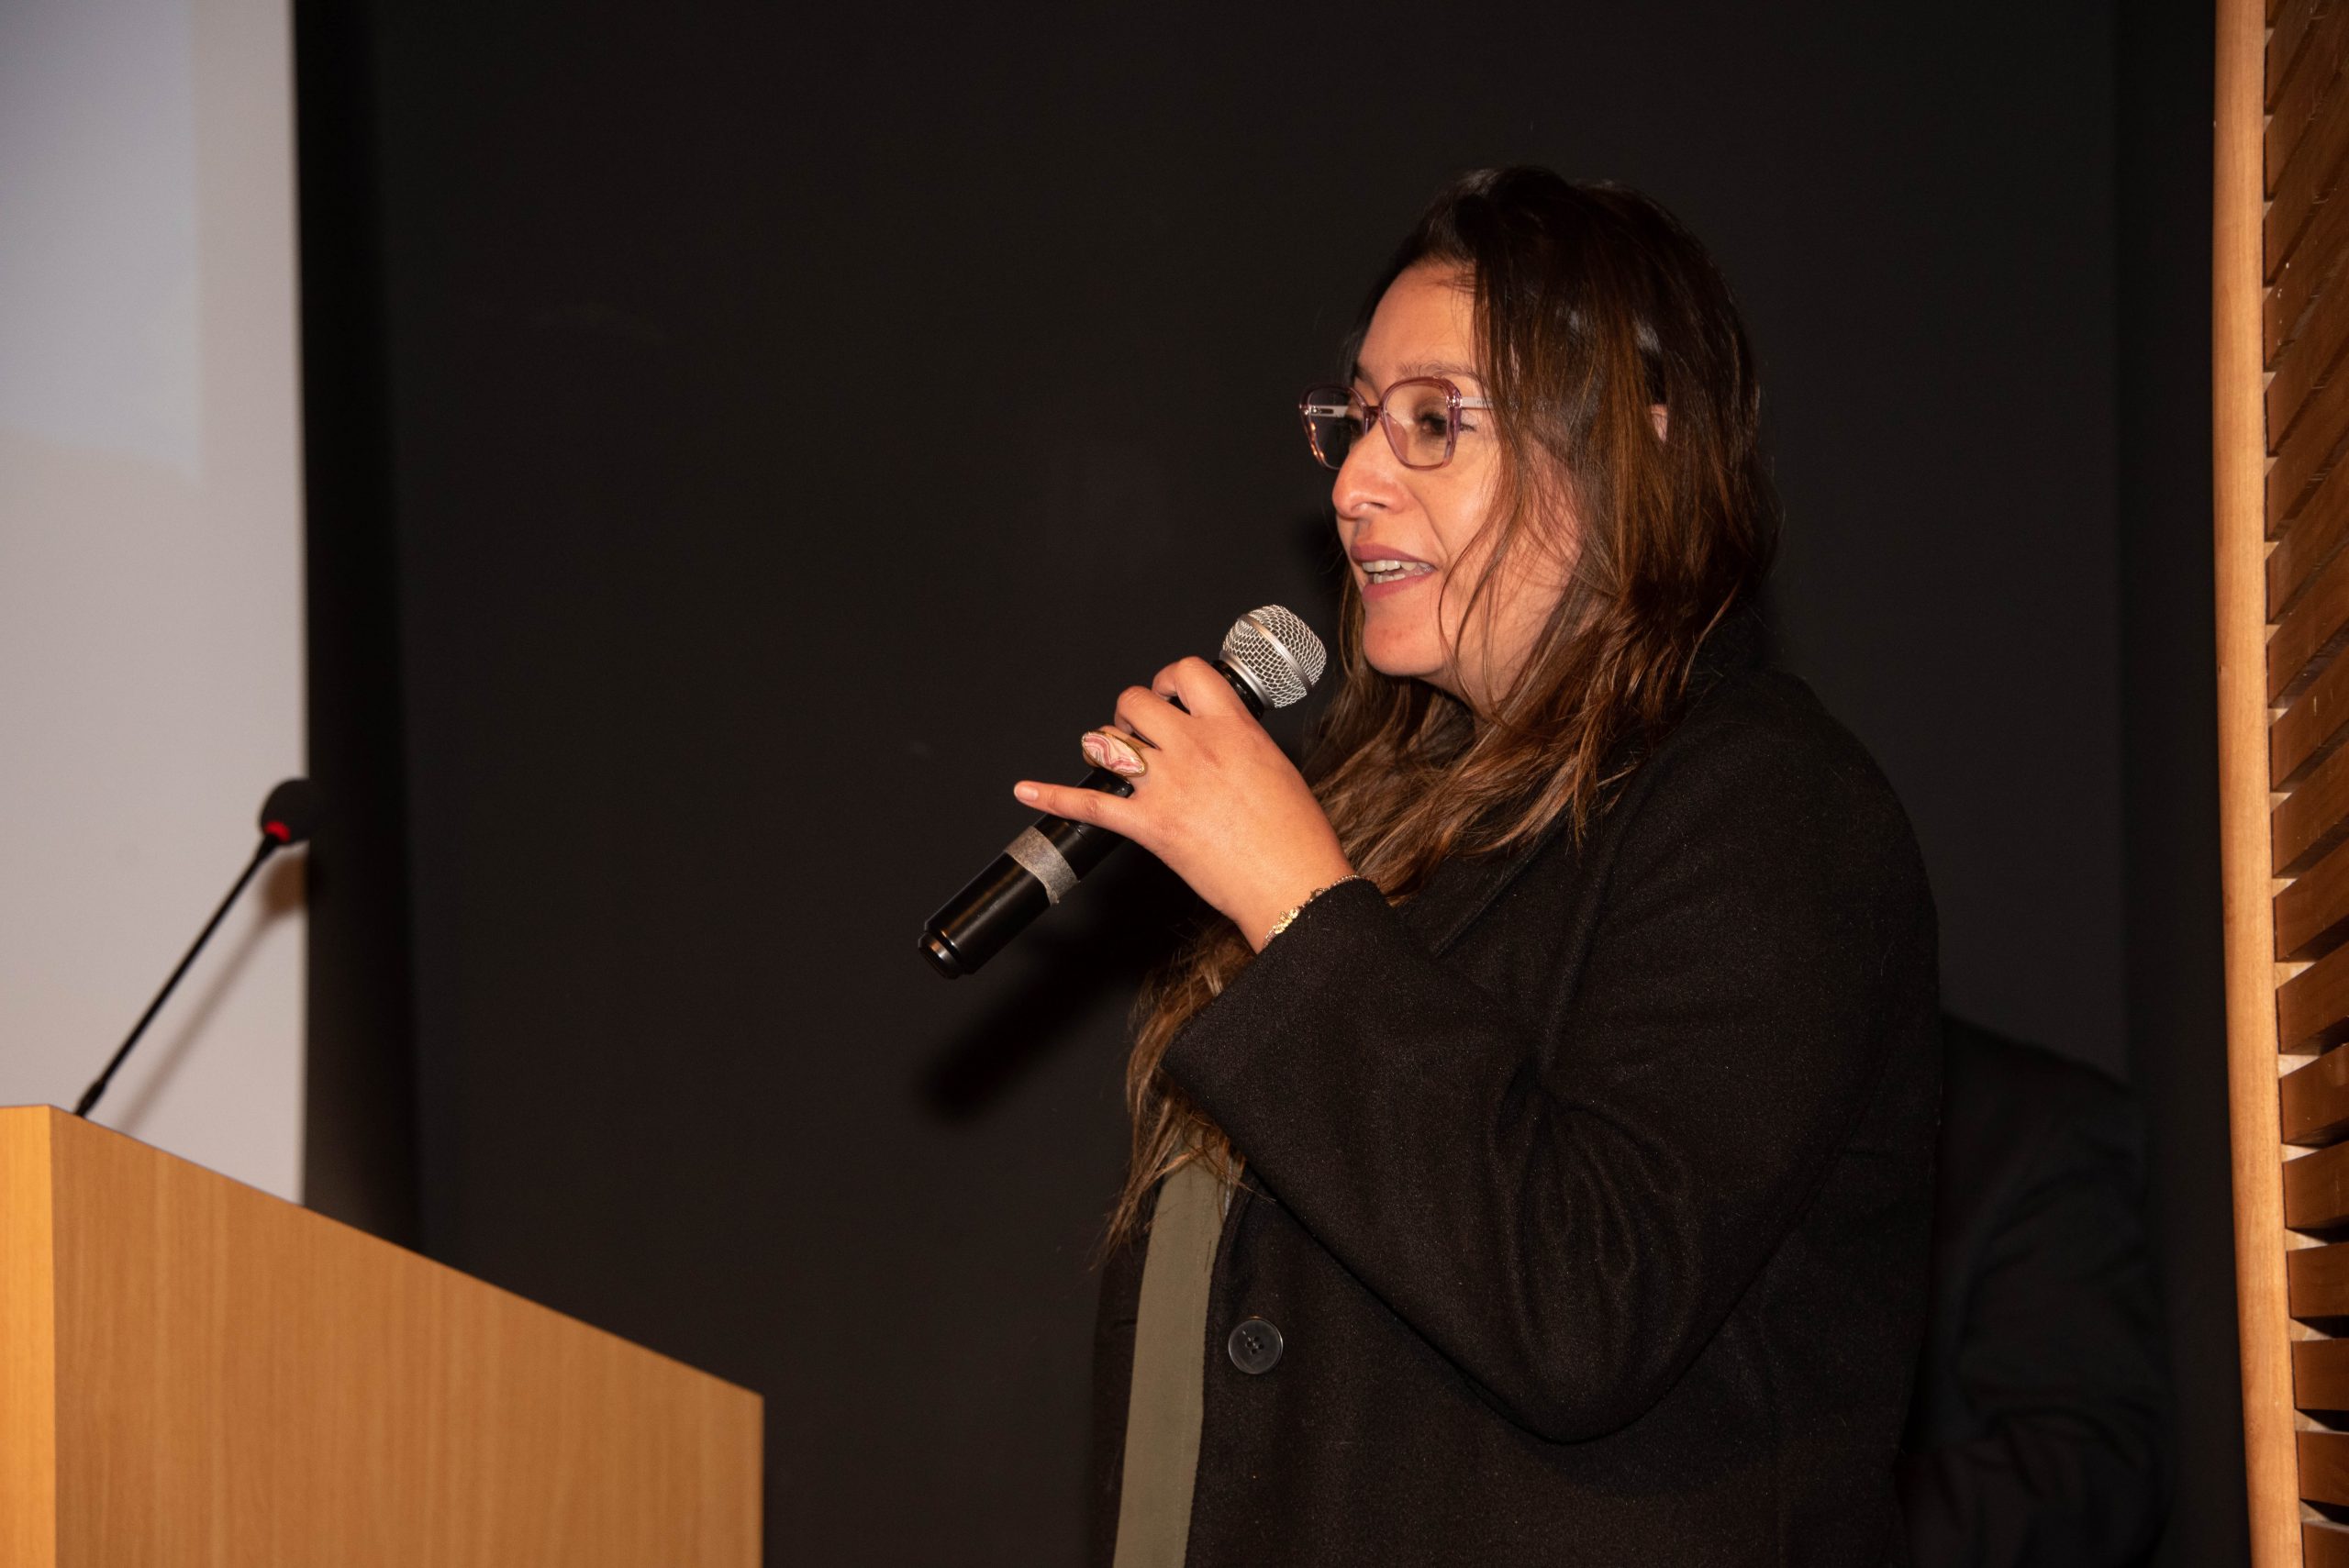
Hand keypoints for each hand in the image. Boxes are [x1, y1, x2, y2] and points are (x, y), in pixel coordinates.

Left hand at [1015, 657, 1355, 948]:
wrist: (1292, 883)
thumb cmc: (1296, 835)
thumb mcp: (1277, 766)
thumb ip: (1240, 741)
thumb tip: (1221, 735)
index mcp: (1233, 729)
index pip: (1187, 673)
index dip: (1168, 678)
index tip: (1167, 693)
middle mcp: (1195, 748)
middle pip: (1135, 702)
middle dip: (1129, 713)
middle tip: (1137, 730)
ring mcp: (1168, 785)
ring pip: (1109, 741)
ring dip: (1103, 745)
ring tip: (1111, 756)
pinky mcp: (1149, 825)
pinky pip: (1090, 803)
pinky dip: (1053, 795)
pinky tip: (1029, 789)